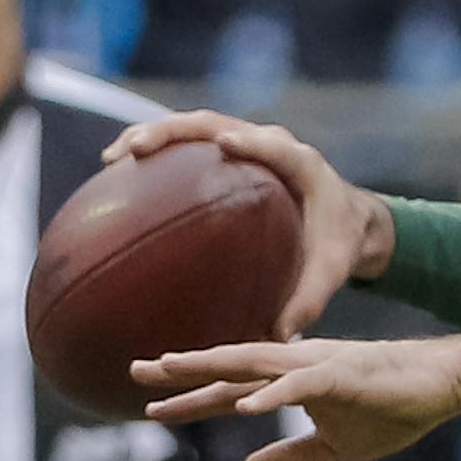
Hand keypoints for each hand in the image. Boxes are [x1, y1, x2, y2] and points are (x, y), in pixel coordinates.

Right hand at [103, 110, 394, 336]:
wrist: (349, 218)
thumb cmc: (340, 244)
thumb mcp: (332, 272)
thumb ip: (310, 300)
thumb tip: (277, 337)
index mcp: (301, 163)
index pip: (273, 144)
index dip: (250, 140)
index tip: (224, 143)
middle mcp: (270, 143)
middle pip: (214, 123)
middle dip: (172, 132)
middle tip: (135, 150)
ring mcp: (246, 142)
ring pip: (193, 127)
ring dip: (151, 136)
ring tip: (112, 159)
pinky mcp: (230, 150)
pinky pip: (189, 145)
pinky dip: (156, 152)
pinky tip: (120, 175)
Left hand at [140, 332, 460, 460]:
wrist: (441, 385)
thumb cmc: (393, 410)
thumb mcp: (335, 447)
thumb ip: (291, 458)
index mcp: (291, 384)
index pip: (231, 391)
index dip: (192, 399)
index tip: (150, 407)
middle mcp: (295, 367)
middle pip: (229, 367)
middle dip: (182, 371)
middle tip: (134, 371)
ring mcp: (318, 367)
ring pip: (254, 363)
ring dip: (212, 366)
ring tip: (172, 368)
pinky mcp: (344, 376)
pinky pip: (301, 386)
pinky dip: (272, 395)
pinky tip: (245, 405)